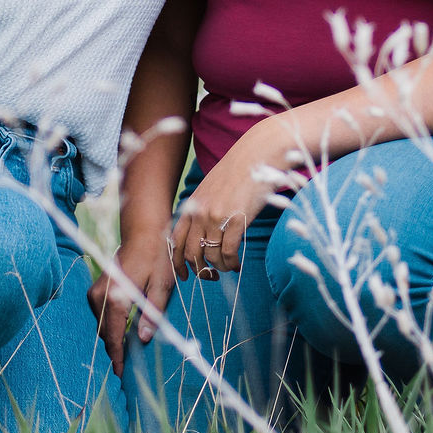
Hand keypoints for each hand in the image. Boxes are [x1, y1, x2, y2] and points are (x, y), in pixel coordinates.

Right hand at [88, 233, 176, 375]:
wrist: (143, 232)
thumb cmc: (156, 257)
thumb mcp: (162, 285)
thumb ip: (152, 314)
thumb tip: (143, 340)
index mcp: (116, 297)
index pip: (113, 336)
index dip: (117, 357)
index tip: (121, 375)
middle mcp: (100, 296)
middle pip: (105, 333)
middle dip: (115, 349)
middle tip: (128, 365)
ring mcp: (95, 292)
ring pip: (101, 325)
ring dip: (113, 336)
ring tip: (128, 349)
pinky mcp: (96, 289)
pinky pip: (101, 315)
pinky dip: (110, 324)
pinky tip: (125, 328)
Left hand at [171, 121, 298, 278]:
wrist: (258, 155)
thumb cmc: (238, 172)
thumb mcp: (211, 188)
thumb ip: (203, 210)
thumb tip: (203, 236)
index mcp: (191, 205)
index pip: (175, 241)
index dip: (177, 263)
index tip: (184, 275)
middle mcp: (199, 212)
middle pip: (190, 253)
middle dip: (199, 271)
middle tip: (210, 277)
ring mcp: (216, 217)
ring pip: (210, 256)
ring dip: (219, 268)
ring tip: (228, 267)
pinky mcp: (236, 220)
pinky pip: (228, 252)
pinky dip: (231, 263)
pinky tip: (237, 263)